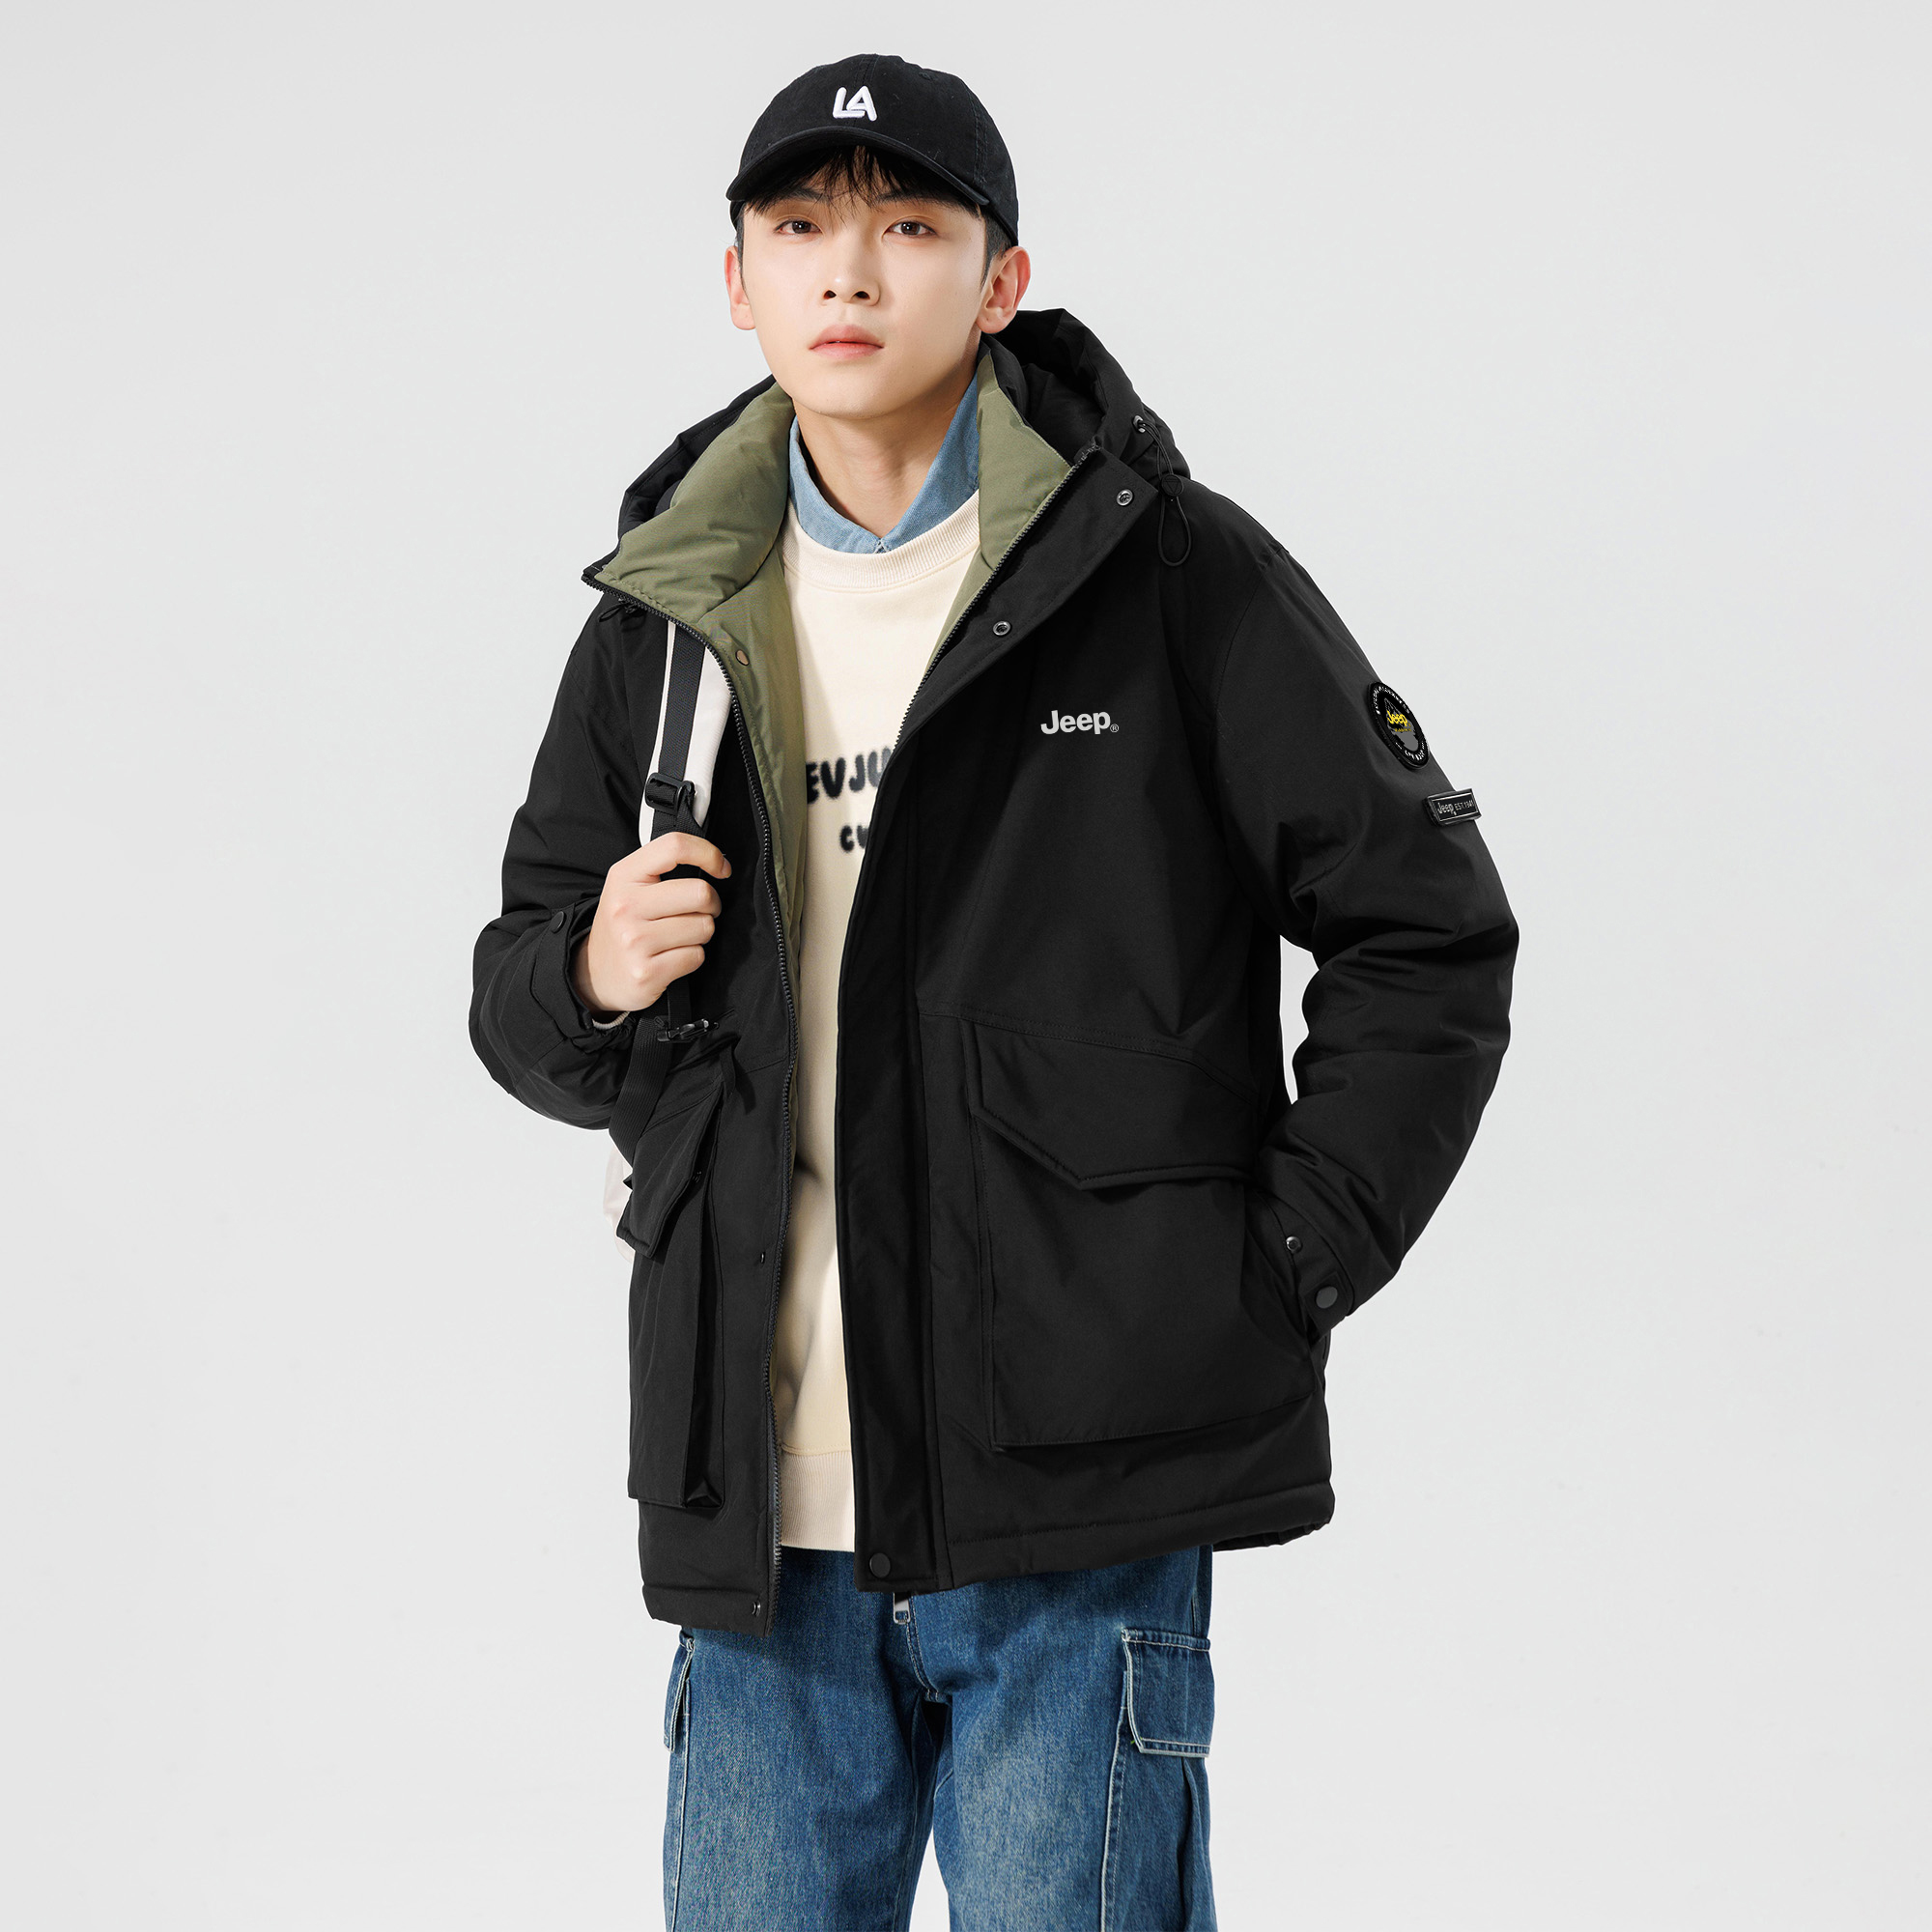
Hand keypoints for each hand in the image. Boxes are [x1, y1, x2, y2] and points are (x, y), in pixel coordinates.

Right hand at [571, 832, 731, 1017]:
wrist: (593, 973)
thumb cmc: (622, 925)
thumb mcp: (629, 887)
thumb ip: (663, 868)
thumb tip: (716, 862)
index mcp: (624, 876)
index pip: (674, 847)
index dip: (708, 854)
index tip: (721, 868)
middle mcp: (626, 906)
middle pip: (700, 893)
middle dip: (712, 904)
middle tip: (699, 912)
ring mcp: (635, 941)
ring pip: (704, 927)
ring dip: (701, 934)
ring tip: (679, 937)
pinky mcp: (646, 972)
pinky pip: (696, 956)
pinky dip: (692, 957)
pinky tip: (672, 957)